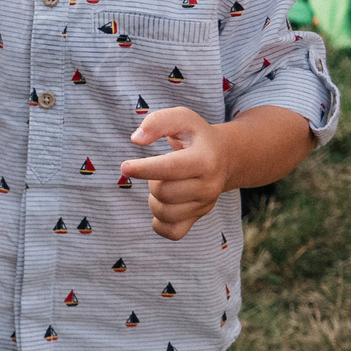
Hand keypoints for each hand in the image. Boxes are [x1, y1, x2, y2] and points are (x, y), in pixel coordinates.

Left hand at [121, 106, 315, 239]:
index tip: (125, 167)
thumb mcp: (182, 118)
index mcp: (205, 159)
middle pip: (164, 192)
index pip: (170, 169)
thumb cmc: (196, 136)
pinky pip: (173, 233)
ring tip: (161, 185)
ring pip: (165, 213)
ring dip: (153, 200)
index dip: (144, 169)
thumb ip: (158, 122)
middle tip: (158, 171)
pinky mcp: (199, 217)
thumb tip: (136, 140)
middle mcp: (209, 185)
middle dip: (151, 181)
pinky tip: (160, 207)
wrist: (225, 156)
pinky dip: (159, 225)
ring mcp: (205, 204)